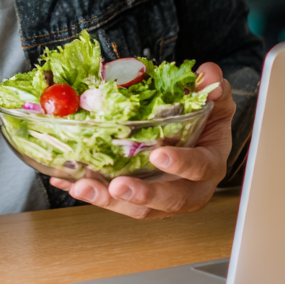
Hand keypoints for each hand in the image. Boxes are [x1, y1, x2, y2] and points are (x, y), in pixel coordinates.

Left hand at [49, 64, 233, 219]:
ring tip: (82, 187)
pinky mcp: (138, 198)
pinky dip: (90, 191)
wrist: (201, 138)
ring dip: (107, 200)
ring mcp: (161, 196)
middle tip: (117, 186)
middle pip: (167, 200)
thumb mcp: (217, 101)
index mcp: (209, 165)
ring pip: (137, 208)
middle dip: (140, 194)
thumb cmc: (208, 122)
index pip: (199, 168)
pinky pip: (114, 199)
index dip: (181, 165)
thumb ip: (215, 88)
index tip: (158, 155)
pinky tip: (67, 181)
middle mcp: (188, 189)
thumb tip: (210, 75)